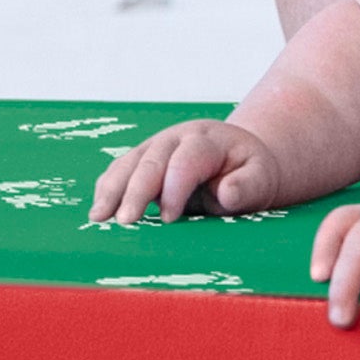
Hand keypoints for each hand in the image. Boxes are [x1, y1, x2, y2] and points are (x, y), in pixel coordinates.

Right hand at [91, 119, 280, 226]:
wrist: (240, 159)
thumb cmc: (251, 173)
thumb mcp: (260, 179)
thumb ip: (247, 186)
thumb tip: (226, 193)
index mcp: (208, 140)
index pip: (186, 161)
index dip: (175, 189)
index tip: (169, 219)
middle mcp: (177, 138)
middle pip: (151, 161)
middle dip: (136, 191)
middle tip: (125, 221)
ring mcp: (156, 146)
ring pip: (129, 163)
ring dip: (112, 190)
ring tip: (99, 217)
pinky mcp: (143, 159)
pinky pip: (121, 170)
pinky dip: (107, 189)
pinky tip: (99, 211)